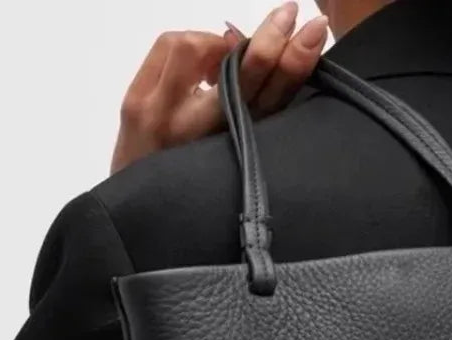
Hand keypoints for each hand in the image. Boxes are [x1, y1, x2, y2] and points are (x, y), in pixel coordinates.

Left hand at [111, 2, 328, 173]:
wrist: (139, 208)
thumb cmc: (194, 178)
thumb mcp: (232, 152)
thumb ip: (251, 112)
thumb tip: (253, 53)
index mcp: (238, 149)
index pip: (274, 97)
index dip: (297, 60)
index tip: (314, 30)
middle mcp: (203, 134)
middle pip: (243, 73)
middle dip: (270, 38)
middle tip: (288, 14)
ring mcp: (165, 115)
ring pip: (196, 47)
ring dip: (216, 42)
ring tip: (223, 54)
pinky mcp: (137, 104)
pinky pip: (169, 46)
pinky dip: (190, 43)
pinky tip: (197, 60)